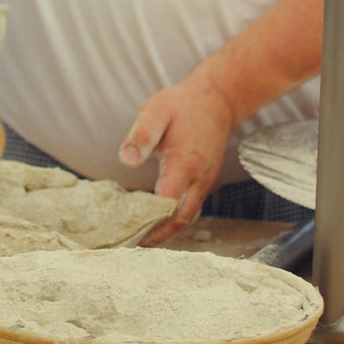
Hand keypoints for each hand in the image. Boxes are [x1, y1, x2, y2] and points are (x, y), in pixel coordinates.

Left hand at [118, 69, 236, 244]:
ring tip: (140, 237)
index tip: (126, 233)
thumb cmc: (182, 105)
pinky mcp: (206, 181)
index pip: (165, 205)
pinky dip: (175, 219)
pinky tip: (157, 219)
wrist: (217, 100)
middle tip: (130, 244)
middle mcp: (199, 179)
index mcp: (184, 164)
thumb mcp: (156, 111)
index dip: (147, 222)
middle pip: (179, 220)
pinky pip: (192, 208)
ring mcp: (206, 182)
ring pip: (188, 217)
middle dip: (157, 236)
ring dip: (166, 230)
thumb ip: (142, 135)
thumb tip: (126, 160)